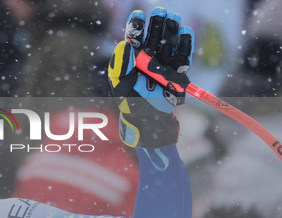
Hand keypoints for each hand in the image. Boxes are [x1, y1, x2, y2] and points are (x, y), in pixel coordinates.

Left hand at [108, 7, 193, 147]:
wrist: (147, 119)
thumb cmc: (129, 102)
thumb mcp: (119, 84)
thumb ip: (119, 64)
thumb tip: (123, 43)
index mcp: (133, 58)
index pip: (135, 37)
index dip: (137, 25)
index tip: (138, 15)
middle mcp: (149, 57)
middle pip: (154, 35)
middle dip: (157, 23)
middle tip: (160, 10)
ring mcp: (165, 63)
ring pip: (169, 41)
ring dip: (172, 28)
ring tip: (173, 17)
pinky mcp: (179, 71)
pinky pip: (184, 54)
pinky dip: (186, 43)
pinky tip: (185, 31)